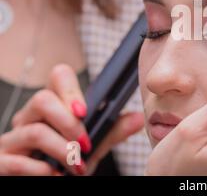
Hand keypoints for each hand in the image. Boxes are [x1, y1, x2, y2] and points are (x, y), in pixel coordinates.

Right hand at [0, 64, 143, 175]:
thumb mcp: (91, 148)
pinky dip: (42, 171)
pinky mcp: (2, 161)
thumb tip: (139, 118)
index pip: (57, 77)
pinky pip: (18, 160)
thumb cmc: (65, 165)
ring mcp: (12, 139)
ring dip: (62, 149)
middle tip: (85, 143)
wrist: (44, 186)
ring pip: (34, 130)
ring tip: (77, 165)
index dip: (70, 89)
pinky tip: (56, 176)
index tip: (85, 110)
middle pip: (42, 99)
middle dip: (69, 122)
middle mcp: (28, 117)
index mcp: (51, 107)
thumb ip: (111, 133)